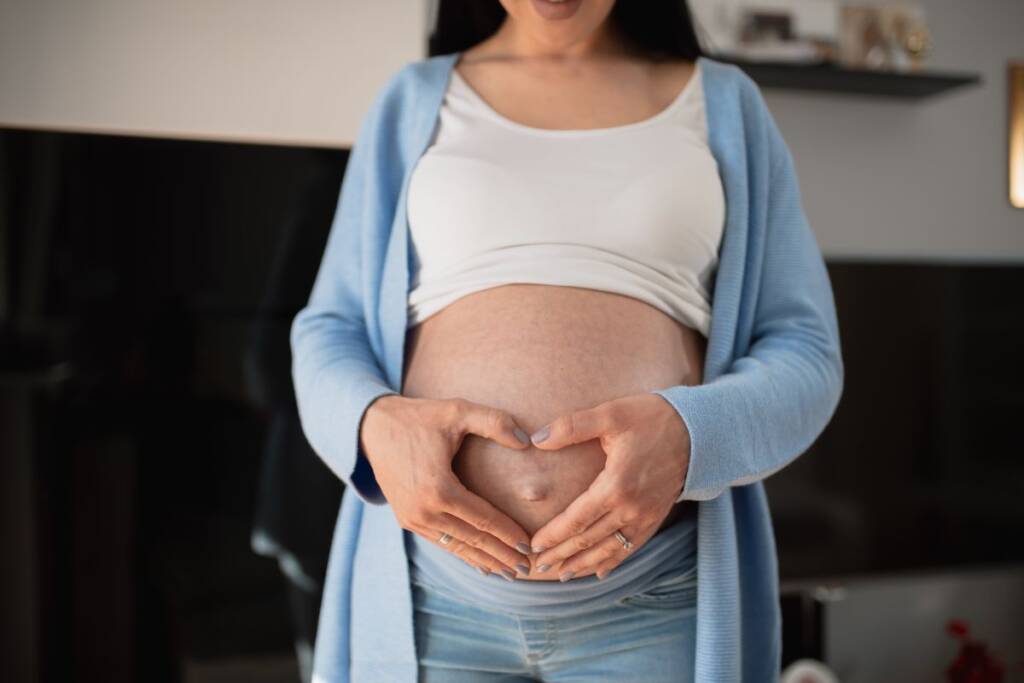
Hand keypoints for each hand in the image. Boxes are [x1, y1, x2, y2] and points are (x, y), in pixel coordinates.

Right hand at [361, 395, 533, 578]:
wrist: (373, 428)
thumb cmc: (419, 417)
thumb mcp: (457, 411)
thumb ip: (494, 422)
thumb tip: (526, 441)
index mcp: (439, 489)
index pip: (483, 519)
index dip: (508, 534)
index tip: (530, 546)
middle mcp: (424, 511)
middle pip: (472, 540)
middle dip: (501, 556)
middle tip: (527, 568)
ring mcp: (413, 519)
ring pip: (456, 546)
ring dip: (483, 561)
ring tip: (509, 572)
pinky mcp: (406, 520)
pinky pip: (441, 542)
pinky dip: (462, 553)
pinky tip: (480, 563)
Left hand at [527, 393, 690, 580]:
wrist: (698, 431)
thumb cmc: (651, 418)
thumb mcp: (610, 414)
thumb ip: (572, 426)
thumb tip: (538, 438)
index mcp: (616, 486)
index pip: (576, 519)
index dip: (553, 535)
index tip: (533, 546)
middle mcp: (631, 508)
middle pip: (589, 541)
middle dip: (561, 555)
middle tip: (538, 568)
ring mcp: (646, 517)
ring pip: (609, 550)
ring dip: (584, 565)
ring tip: (562, 575)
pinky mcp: (657, 518)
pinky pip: (632, 547)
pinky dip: (614, 561)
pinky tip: (600, 572)